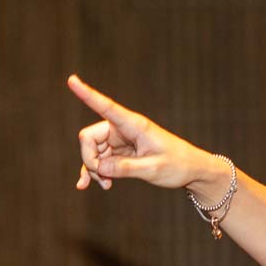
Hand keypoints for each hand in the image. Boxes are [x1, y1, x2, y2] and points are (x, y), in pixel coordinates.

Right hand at [68, 74, 215, 192]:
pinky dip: (97, 171)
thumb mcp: (153, 170)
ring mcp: (121, 140)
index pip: (106, 107)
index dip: (87, 94)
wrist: (193, 171)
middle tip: (103, 178)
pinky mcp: (122, 151)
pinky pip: (101, 158)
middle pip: (90, 137)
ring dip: (94, 169)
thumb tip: (99, 168)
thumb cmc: (179, 166)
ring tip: (106, 185)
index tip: (71, 80)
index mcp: (134, 125)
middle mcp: (124, 128)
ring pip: (93, 150)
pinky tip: (94, 184)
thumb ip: (126, 168)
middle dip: (90, 158)